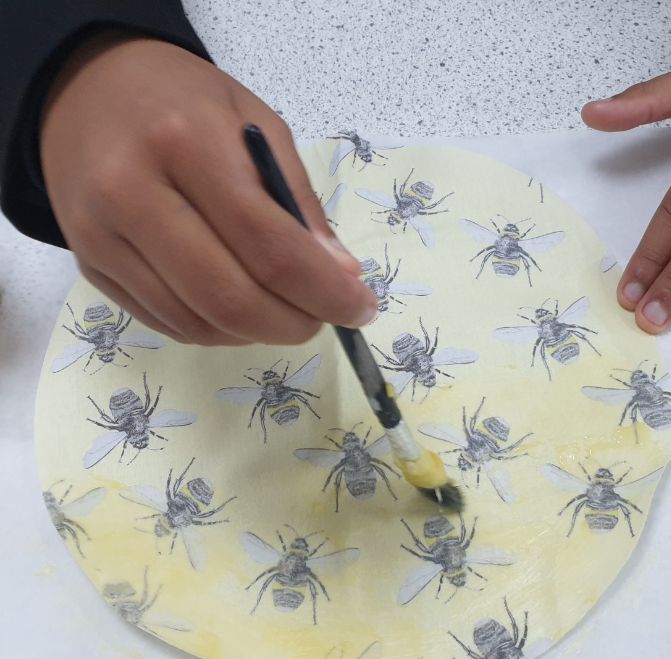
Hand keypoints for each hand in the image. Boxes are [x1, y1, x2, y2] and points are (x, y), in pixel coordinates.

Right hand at [41, 35, 377, 344]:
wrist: (86, 90)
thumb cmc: (184, 100)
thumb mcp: (257, 124)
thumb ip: (299, 203)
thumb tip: (339, 276)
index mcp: (185, 143)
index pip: (268, 246)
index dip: (324, 292)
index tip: (360, 309)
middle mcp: (131, 194)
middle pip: (229, 298)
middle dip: (294, 323)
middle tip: (324, 317)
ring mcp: (101, 237)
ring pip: (198, 323)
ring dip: (258, 332)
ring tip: (287, 309)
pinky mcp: (90, 266)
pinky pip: (169, 323)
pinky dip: (220, 330)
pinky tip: (242, 308)